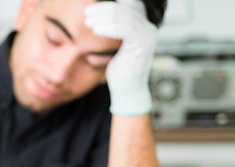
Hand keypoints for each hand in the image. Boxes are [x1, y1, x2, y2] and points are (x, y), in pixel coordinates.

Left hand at [84, 0, 157, 115]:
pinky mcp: (143, 44)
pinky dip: (109, 27)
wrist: (127, 90)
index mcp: (142, 26)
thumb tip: (97, 18)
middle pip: (125, 9)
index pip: (127, 6)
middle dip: (103, 9)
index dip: (108, 5)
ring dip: (103, 17)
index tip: (89, 9)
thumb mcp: (114, 46)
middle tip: (86, 13)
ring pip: (124, 17)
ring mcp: (148, 35)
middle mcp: (148, 27)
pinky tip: (96, 30)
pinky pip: (126, 29)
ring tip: (88, 22)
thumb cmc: (119, 69)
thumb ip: (112, 31)